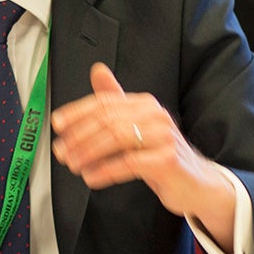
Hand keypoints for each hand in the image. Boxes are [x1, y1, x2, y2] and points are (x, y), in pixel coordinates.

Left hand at [52, 65, 234, 244]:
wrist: (196, 184)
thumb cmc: (161, 155)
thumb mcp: (137, 127)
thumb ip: (115, 101)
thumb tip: (97, 70)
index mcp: (144, 104)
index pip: (105, 102)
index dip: (77, 112)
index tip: (57, 124)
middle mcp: (155, 115)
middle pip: (108, 120)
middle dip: (79, 136)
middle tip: (61, 151)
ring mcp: (164, 136)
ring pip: (116, 139)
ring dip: (88, 153)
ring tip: (73, 165)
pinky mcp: (168, 159)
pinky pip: (129, 163)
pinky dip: (105, 170)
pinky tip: (91, 177)